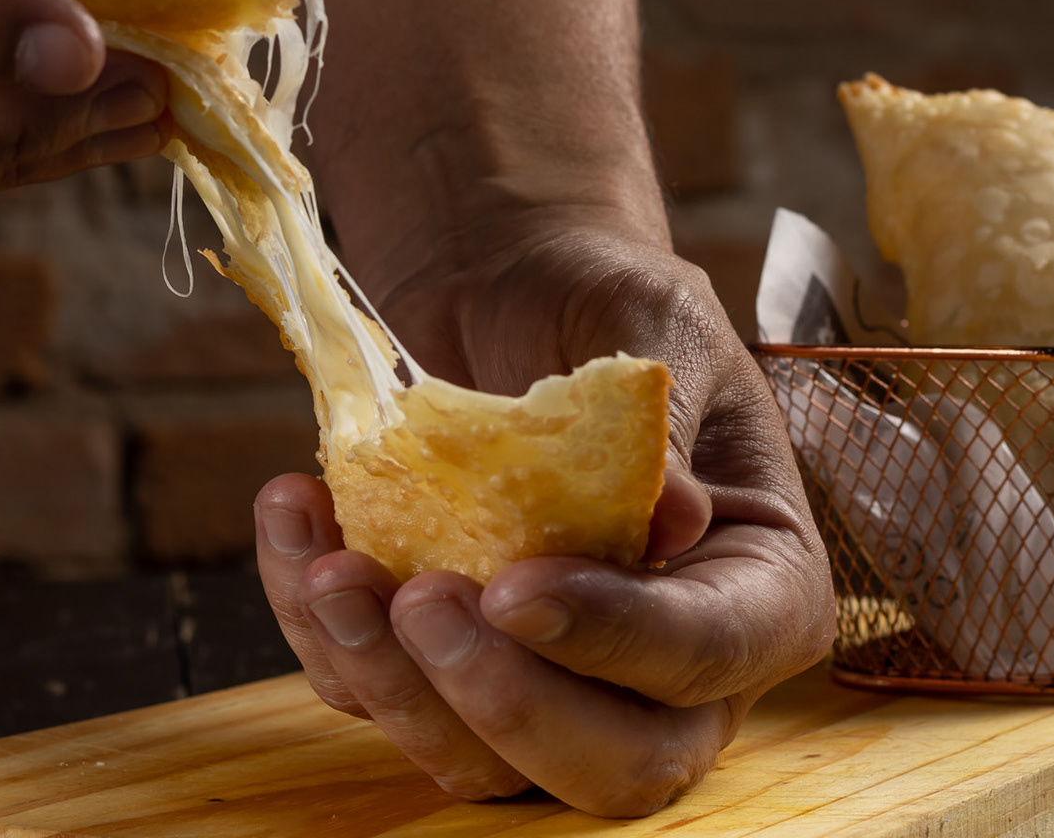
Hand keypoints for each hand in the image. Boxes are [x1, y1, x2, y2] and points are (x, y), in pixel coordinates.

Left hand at [253, 213, 834, 816]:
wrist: (504, 287)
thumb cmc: (599, 301)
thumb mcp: (651, 318)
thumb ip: (665, 416)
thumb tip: (680, 520)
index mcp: (756, 584)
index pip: (711, 652)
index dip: (618, 639)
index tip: (517, 587)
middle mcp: (667, 665)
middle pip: (614, 764)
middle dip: (509, 704)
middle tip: (424, 599)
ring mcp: (552, 680)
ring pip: (483, 762)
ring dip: (393, 683)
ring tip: (331, 568)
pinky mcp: (447, 667)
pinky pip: (377, 696)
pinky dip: (321, 627)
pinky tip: (297, 519)